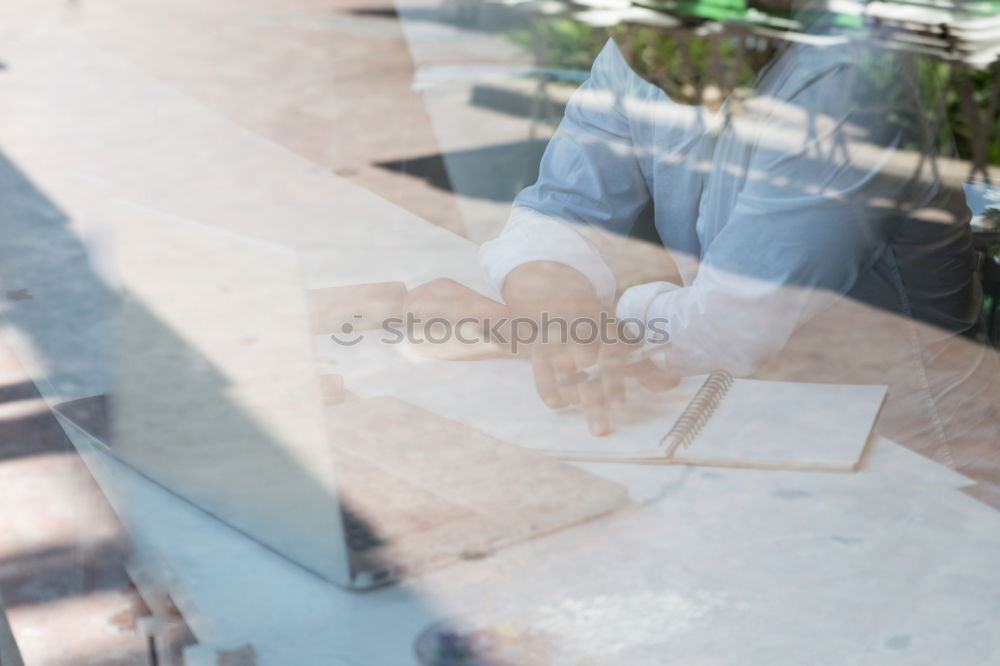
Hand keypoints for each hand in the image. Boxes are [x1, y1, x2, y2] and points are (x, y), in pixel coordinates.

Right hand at [504, 262, 678, 435]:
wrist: (565, 298)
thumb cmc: (603, 328)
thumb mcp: (625, 337)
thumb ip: (647, 362)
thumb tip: (671, 383)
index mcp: (608, 329)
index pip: (610, 357)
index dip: (613, 381)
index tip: (618, 404)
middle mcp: (582, 333)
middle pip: (586, 373)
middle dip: (594, 404)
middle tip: (600, 431)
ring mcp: (558, 340)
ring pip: (565, 378)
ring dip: (574, 398)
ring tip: (582, 405)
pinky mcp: (540, 349)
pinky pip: (543, 378)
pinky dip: (551, 395)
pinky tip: (562, 405)